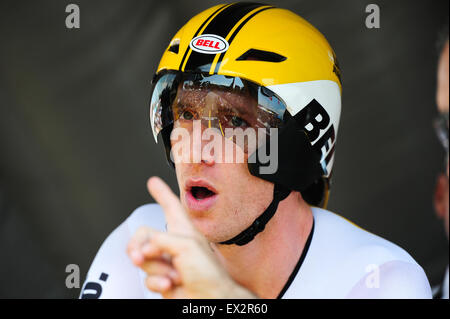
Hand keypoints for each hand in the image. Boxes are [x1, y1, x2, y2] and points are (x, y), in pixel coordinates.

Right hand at [127, 176, 256, 298]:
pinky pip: (147, 278)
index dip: (161, 193)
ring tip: (173, 274)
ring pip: (143, 260)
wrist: (210, 299)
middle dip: (138, 247)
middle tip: (140, 256)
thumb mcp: (186, 246)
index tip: (153, 183)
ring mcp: (167, 262)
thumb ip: (161, 240)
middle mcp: (174, 243)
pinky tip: (170, 284)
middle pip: (144, 236)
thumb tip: (145, 247)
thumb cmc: (209, 273)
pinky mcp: (163, 279)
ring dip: (155, 269)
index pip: (170, 205)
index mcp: (183, 229)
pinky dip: (156, 282)